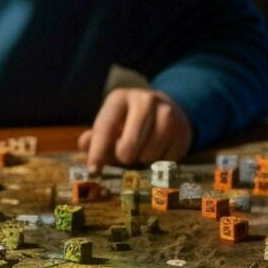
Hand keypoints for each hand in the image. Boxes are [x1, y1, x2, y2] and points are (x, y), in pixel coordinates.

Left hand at [78, 88, 192, 171]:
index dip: (98, 151)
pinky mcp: (183, 130)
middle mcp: (145, 100)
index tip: (93, 170)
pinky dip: (159, 161)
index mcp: (120, 98)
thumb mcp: (111, 123)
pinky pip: (167, 160)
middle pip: (129, 146)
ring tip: (143, 148)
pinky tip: (159, 149)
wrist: (167, 109)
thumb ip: (96, 136)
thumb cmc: (130, 121)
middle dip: (124, 157)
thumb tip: (84, 144)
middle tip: (125, 155)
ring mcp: (168, 113)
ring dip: (143, 159)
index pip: (105, 127)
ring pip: (149, 155)